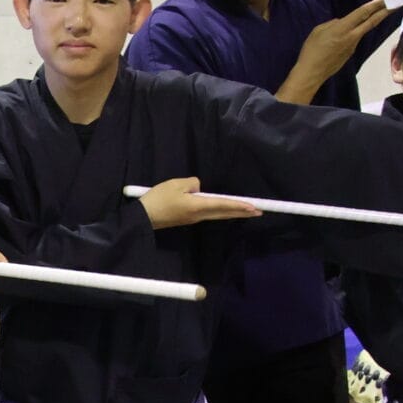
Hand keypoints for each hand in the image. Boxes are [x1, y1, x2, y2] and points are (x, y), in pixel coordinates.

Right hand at [135, 177, 261, 229]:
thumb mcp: (175, 184)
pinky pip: (209, 214)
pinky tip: (225, 210)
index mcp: (198, 206)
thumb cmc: (158, 200)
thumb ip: (191, 183)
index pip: (223, 204)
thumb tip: (199, 188)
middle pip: (224, 213)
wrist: (143, 218)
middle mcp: (199, 215)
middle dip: (241, 212)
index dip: (239, 205)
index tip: (254, 207)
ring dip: (233, 212)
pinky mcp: (187, 219)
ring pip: (218, 215)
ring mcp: (193, 219)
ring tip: (246, 211)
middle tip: (258, 212)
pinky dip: (222, 212)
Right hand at [280, 0, 391, 102]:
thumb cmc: (311, 50)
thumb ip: (333, 24)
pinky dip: (353, 33)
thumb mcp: (319, 30)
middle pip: (372, 22)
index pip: (363, 13)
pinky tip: (342, 36)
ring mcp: (353, 46)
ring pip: (362, 30)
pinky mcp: (350, 54)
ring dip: (368, 22)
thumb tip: (342, 23)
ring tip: (371, 14)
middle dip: (385, 12)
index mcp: (343, 28)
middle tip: (396, 4)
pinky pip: (353, 39)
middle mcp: (352, 36)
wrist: (311, 72)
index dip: (376, 4)